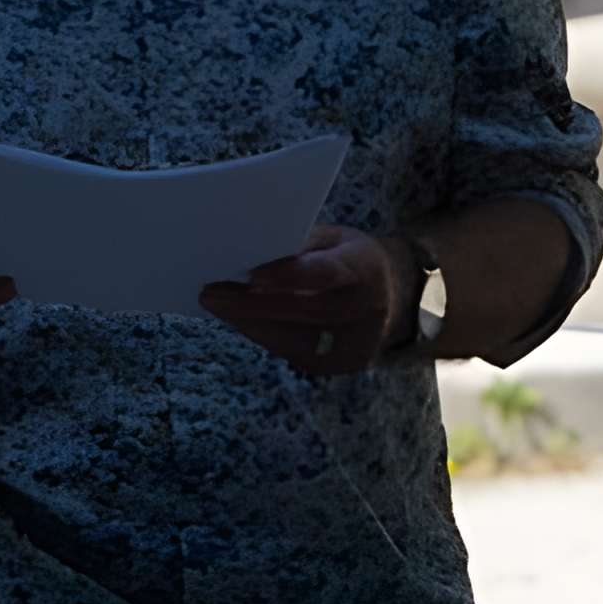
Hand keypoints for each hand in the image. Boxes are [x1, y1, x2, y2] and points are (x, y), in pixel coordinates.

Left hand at [201, 226, 408, 378]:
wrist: (389, 295)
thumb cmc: (347, 259)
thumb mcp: (331, 240)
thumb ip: (299, 247)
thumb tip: (246, 255)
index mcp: (366, 267)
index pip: (328, 273)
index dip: (290, 276)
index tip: (251, 276)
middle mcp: (368, 309)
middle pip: (307, 311)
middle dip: (254, 306)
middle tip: (212, 296)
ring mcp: (357, 342)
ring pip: (295, 338)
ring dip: (251, 323)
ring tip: (218, 305)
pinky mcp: (340, 363)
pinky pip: (294, 352)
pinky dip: (264, 334)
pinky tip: (241, 319)